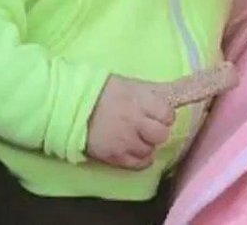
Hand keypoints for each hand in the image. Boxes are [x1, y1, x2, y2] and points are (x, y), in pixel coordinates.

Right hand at [86, 63, 238, 169]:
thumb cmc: (98, 90)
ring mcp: (125, 140)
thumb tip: (177, 91)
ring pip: (151, 150)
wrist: (69, 105)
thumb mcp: (127, 83)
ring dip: (146, 144)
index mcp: (140, 98)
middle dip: (157, 130)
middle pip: (162, 134)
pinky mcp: (115, 156)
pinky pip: (139, 164)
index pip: (168, 113)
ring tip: (135, 137)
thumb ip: (150, 92)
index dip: (164, 114)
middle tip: (146, 126)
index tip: (156, 113)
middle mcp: (136, 120)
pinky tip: (132, 149)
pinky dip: (140, 158)